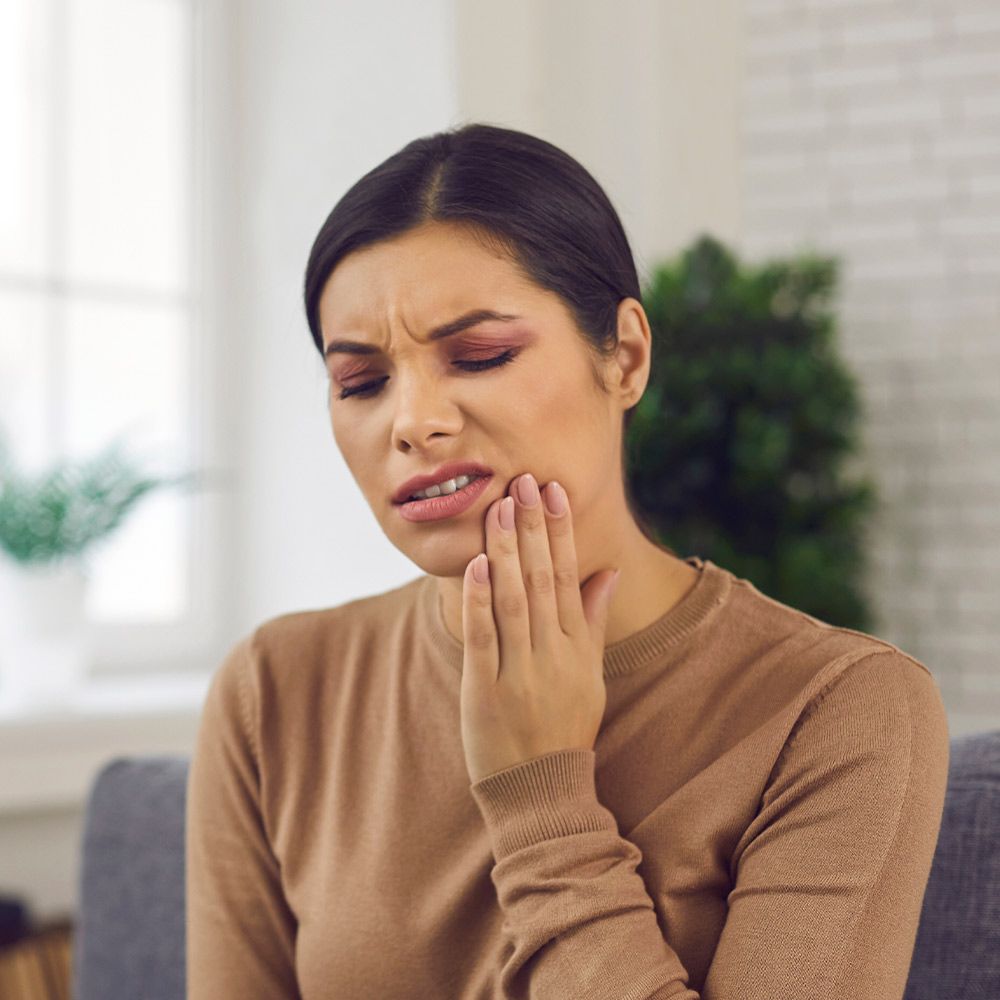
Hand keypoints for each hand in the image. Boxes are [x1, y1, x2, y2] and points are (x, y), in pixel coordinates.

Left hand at [459, 472, 620, 784]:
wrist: (541, 790)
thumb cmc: (566, 727)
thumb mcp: (591, 675)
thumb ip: (593, 620)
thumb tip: (606, 571)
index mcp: (578, 648)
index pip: (569, 577)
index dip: (560, 532)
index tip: (554, 492)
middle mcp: (553, 655)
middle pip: (541, 580)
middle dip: (532, 528)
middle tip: (525, 482)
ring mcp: (520, 673)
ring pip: (513, 601)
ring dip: (505, 552)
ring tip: (499, 507)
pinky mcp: (486, 691)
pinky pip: (483, 639)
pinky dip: (479, 602)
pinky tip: (475, 565)